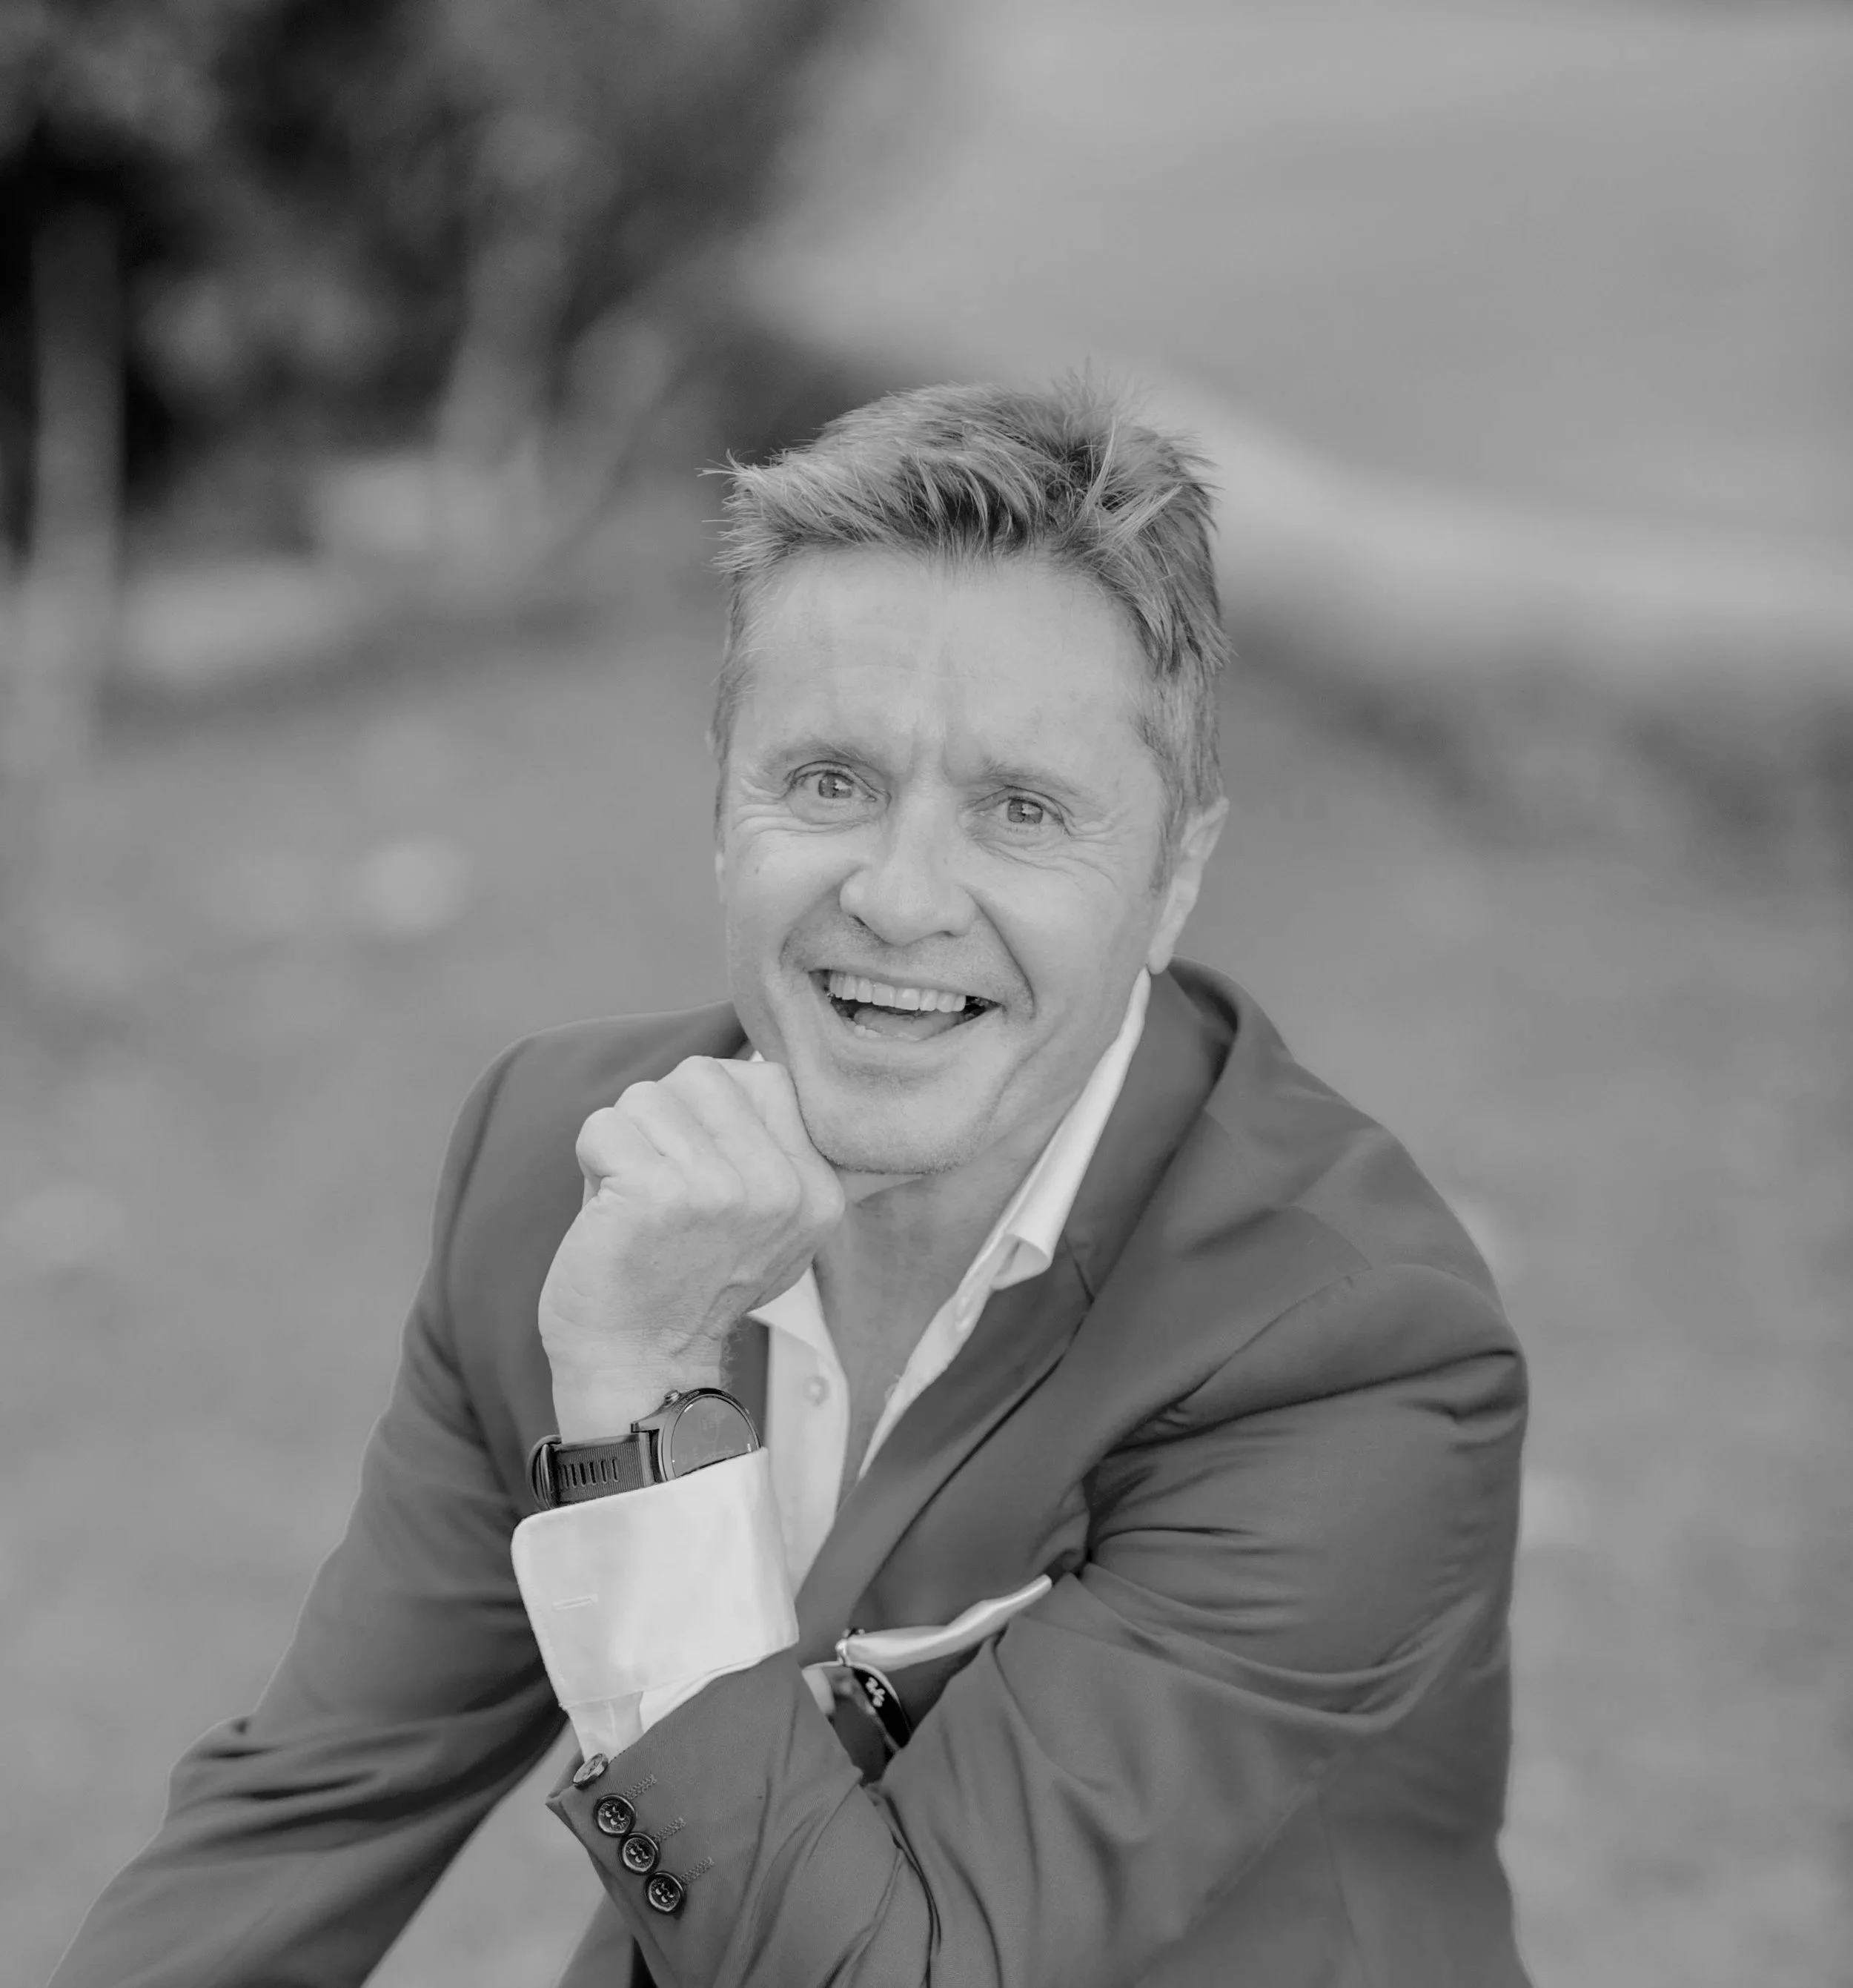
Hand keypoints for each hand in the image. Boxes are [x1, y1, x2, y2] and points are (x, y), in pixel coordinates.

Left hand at [538, 1057, 844, 1439]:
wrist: (639, 1366)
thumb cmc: (685, 1283)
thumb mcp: (768, 1225)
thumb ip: (773, 1150)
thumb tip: (756, 1063)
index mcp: (814, 1189)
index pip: (763, 1077)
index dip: (712, 1109)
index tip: (700, 1169)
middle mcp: (778, 1187)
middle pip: (701, 1075)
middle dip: (663, 1119)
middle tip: (660, 1186)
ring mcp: (719, 1189)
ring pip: (646, 1096)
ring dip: (625, 1143)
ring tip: (635, 1202)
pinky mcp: (656, 1193)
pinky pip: (602, 1125)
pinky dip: (591, 1162)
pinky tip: (609, 1213)